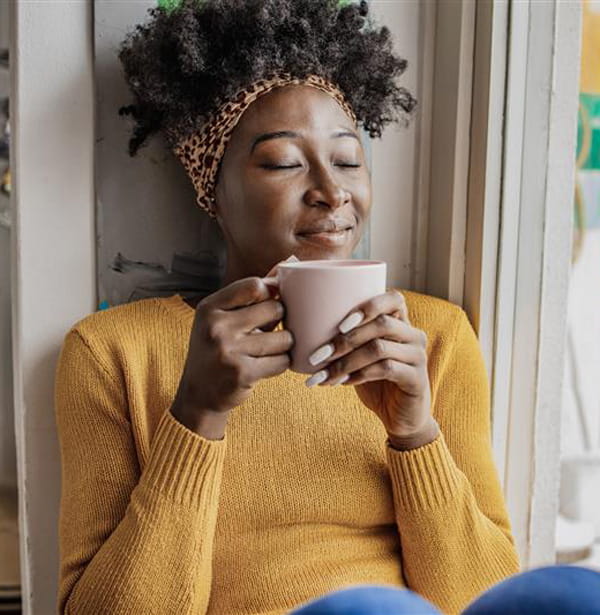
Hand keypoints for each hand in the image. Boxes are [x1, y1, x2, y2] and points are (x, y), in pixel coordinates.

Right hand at [171, 276, 292, 437]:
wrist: (198, 394)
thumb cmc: (216, 349)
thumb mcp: (222, 318)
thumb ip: (251, 294)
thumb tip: (286, 265)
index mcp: (210, 307)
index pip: (255, 285)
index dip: (270, 293)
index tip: (270, 303)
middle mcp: (216, 326)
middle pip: (275, 309)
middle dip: (280, 320)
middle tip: (270, 330)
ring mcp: (229, 350)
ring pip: (284, 338)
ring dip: (283, 345)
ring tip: (269, 349)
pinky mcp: (243, 373)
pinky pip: (282, 361)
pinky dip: (280, 363)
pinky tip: (267, 365)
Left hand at [305, 290, 437, 447]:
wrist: (401, 417)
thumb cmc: (376, 381)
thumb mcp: (361, 355)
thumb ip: (348, 338)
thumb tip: (303, 326)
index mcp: (401, 322)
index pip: (394, 299)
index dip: (368, 306)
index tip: (338, 325)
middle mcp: (414, 335)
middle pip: (381, 324)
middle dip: (344, 340)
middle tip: (317, 355)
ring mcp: (418, 356)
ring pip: (379, 348)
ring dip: (346, 361)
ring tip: (324, 374)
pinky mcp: (417, 379)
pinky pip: (385, 369)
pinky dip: (359, 375)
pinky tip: (342, 382)